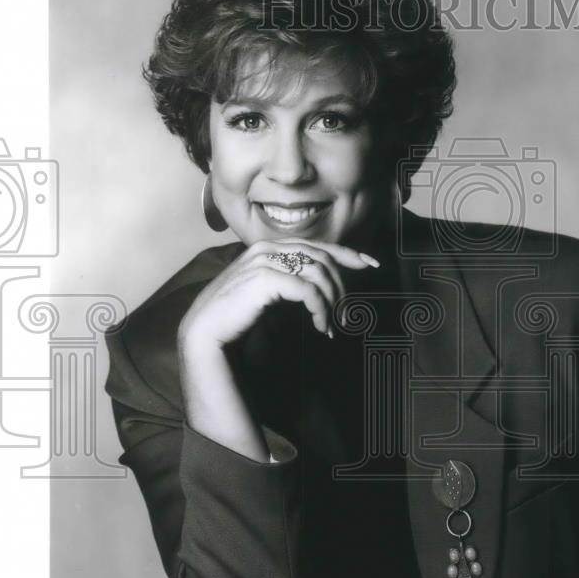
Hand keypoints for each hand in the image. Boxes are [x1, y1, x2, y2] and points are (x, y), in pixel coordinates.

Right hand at [178, 238, 379, 349]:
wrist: (207, 332)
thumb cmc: (237, 317)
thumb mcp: (270, 294)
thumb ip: (290, 282)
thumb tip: (322, 284)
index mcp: (269, 248)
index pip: (317, 245)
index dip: (347, 252)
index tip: (371, 263)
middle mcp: (268, 249)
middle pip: (322, 258)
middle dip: (341, 285)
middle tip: (344, 313)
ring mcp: (265, 261)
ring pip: (319, 273)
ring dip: (331, 302)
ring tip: (329, 325)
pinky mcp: (266, 278)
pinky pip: (308, 291)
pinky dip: (320, 310)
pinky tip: (319, 326)